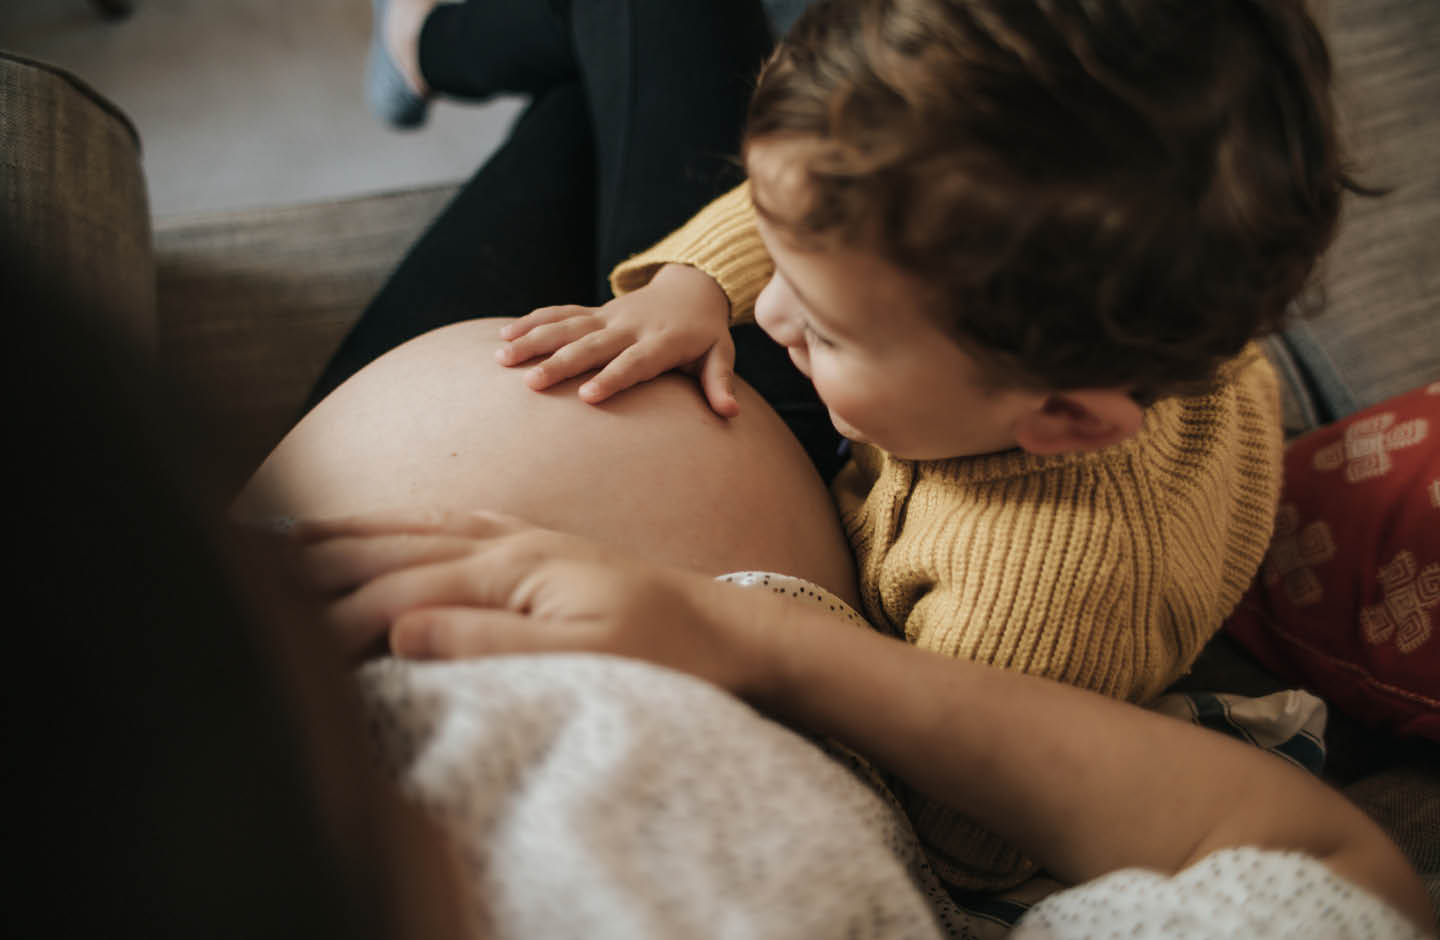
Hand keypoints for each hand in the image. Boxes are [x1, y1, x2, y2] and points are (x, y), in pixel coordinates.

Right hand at [293, 509, 774, 693]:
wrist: (727, 626)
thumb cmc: (662, 649)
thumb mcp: (583, 655)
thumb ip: (491, 643)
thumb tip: (400, 631)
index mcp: (512, 569)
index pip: (400, 590)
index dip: (336, 614)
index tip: (282, 637)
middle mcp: (511, 544)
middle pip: (395, 547)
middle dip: (320, 557)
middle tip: (248, 558)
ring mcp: (525, 542)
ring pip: (420, 530)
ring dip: (355, 532)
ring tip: (296, 532)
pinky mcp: (541, 550)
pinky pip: (460, 525)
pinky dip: (416, 525)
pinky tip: (403, 526)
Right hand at [495, 264, 737, 415]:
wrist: (692, 288)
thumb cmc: (706, 333)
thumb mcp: (721, 353)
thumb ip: (720, 382)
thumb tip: (731, 414)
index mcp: (661, 341)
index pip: (635, 362)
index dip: (612, 377)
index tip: (587, 396)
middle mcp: (630, 327)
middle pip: (592, 346)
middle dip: (561, 363)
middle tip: (531, 383)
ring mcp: (608, 316)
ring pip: (566, 326)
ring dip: (534, 340)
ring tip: (503, 358)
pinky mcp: (594, 311)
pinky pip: (559, 313)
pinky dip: (532, 321)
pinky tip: (502, 335)